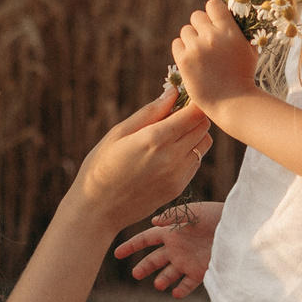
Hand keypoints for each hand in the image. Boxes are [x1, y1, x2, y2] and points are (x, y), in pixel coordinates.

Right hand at [71, 86, 214, 231]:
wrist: (98, 209)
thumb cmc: (101, 165)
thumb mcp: (119, 133)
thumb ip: (150, 112)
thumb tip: (173, 92)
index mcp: (155, 139)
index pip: (195, 112)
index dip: (191, 101)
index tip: (180, 98)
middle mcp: (172, 157)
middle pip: (203, 125)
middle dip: (193, 115)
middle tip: (173, 114)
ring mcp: (178, 174)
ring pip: (204, 143)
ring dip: (194, 134)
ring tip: (171, 135)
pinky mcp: (179, 188)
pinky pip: (196, 161)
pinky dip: (189, 153)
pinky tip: (167, 154)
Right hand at [113, 201, 219, 297]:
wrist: (237, 227)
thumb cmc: (215, 214)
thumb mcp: (193, 211)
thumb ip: (172, 216)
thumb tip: (153, 222)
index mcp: (171, 232)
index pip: (146, 240)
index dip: (131, 247)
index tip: (117, 254)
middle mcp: (176, 248)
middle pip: (154, 260)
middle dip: (144, 267)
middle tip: (136, 274)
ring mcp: (187, 260)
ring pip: (169, 274)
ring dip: (162, 280)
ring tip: (159, 285)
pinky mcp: (200, 270)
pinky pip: (188, 283)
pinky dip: (181, 289)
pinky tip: (175, 293)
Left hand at [170, 0, 260, 116]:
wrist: (233, 102)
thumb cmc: (243, 74)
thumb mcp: (249, 48)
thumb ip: (239, 29)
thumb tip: (229, 12)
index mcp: (230, 31)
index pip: (213, 5)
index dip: (213, 13)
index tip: (215, 23)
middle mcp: (212, 37)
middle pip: (197, 16)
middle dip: (201, 27)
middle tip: (208, 42)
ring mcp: (196, 48)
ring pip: (186, 30)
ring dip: (191, 39)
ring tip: (201, 54)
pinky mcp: (184, 61)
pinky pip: (176, 44)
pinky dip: (182, 50)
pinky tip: (192, 60)